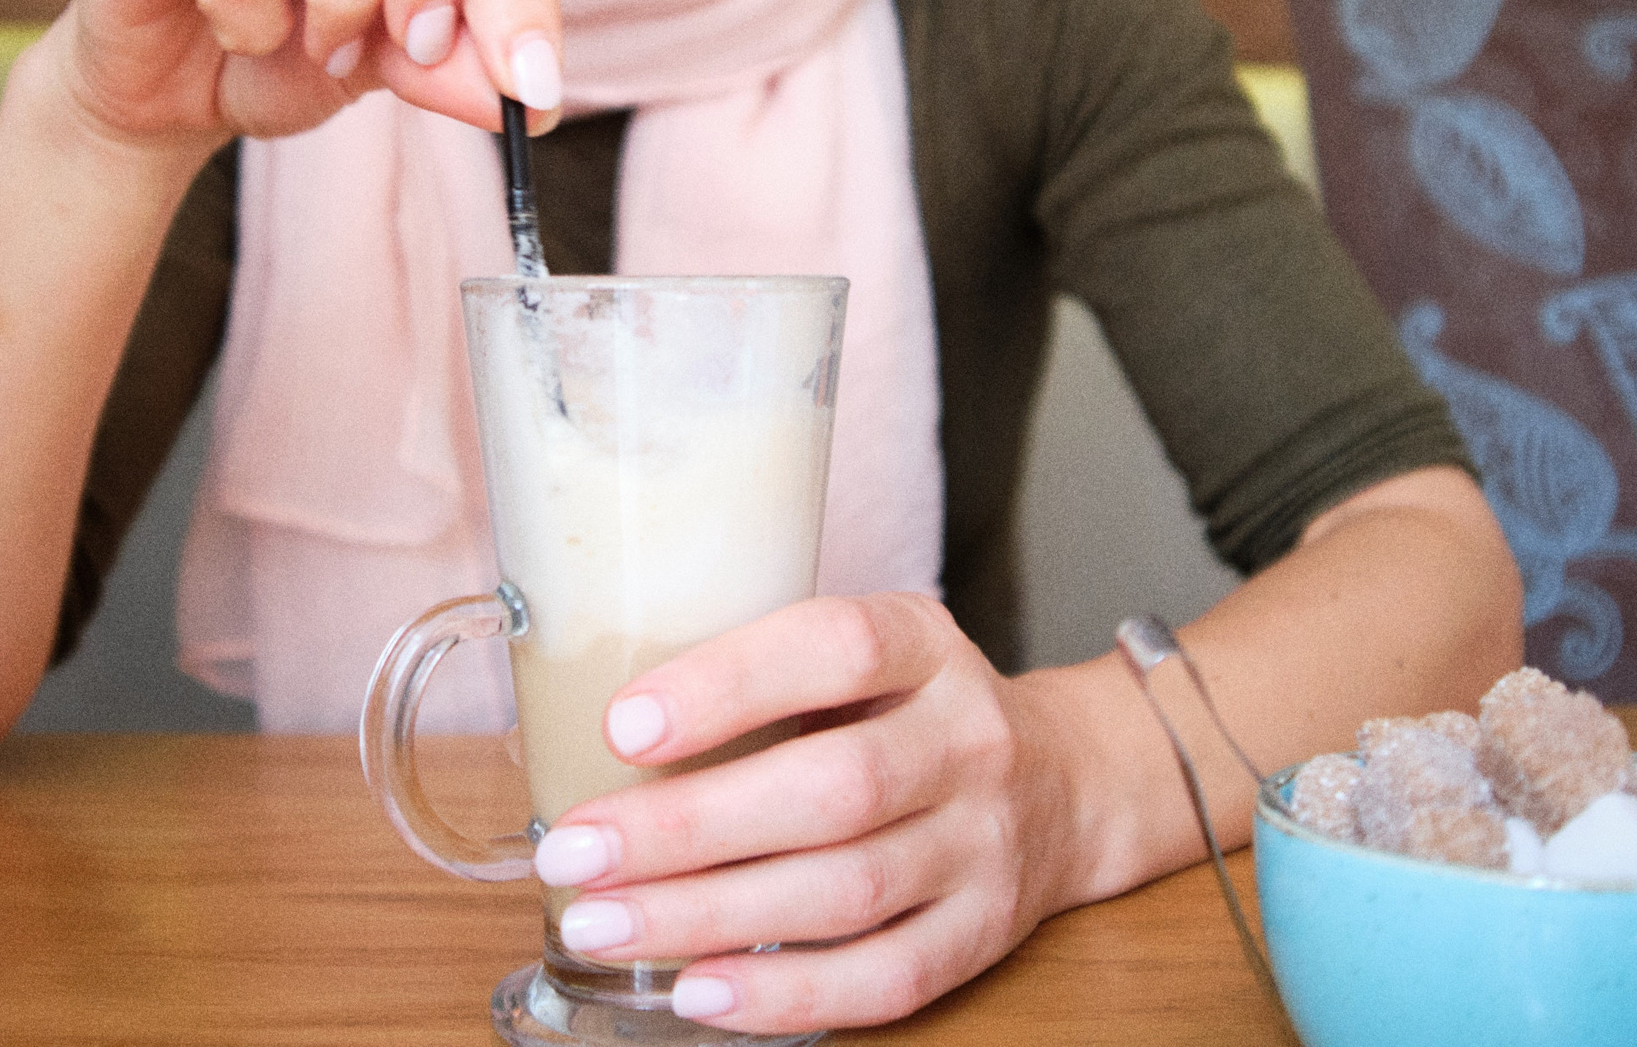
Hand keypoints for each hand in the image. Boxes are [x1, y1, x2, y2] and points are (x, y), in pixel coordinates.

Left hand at [528, 594, 1087, 1033]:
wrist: (1063, 783)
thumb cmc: (906, 710)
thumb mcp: (860, 651)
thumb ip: (759, 671)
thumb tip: (584, 721)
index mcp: (922, 645)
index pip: (835, 648)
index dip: (726, 685)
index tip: (621, 726)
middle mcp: (966, 739)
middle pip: (830, 789)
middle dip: (685, 829)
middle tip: (573, 853)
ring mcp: (984, 842)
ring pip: (847, 889)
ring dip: (709, 916)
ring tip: (601, 924)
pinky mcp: (984, 933)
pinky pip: (887, 976)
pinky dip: (787, 991)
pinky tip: (698, 991)